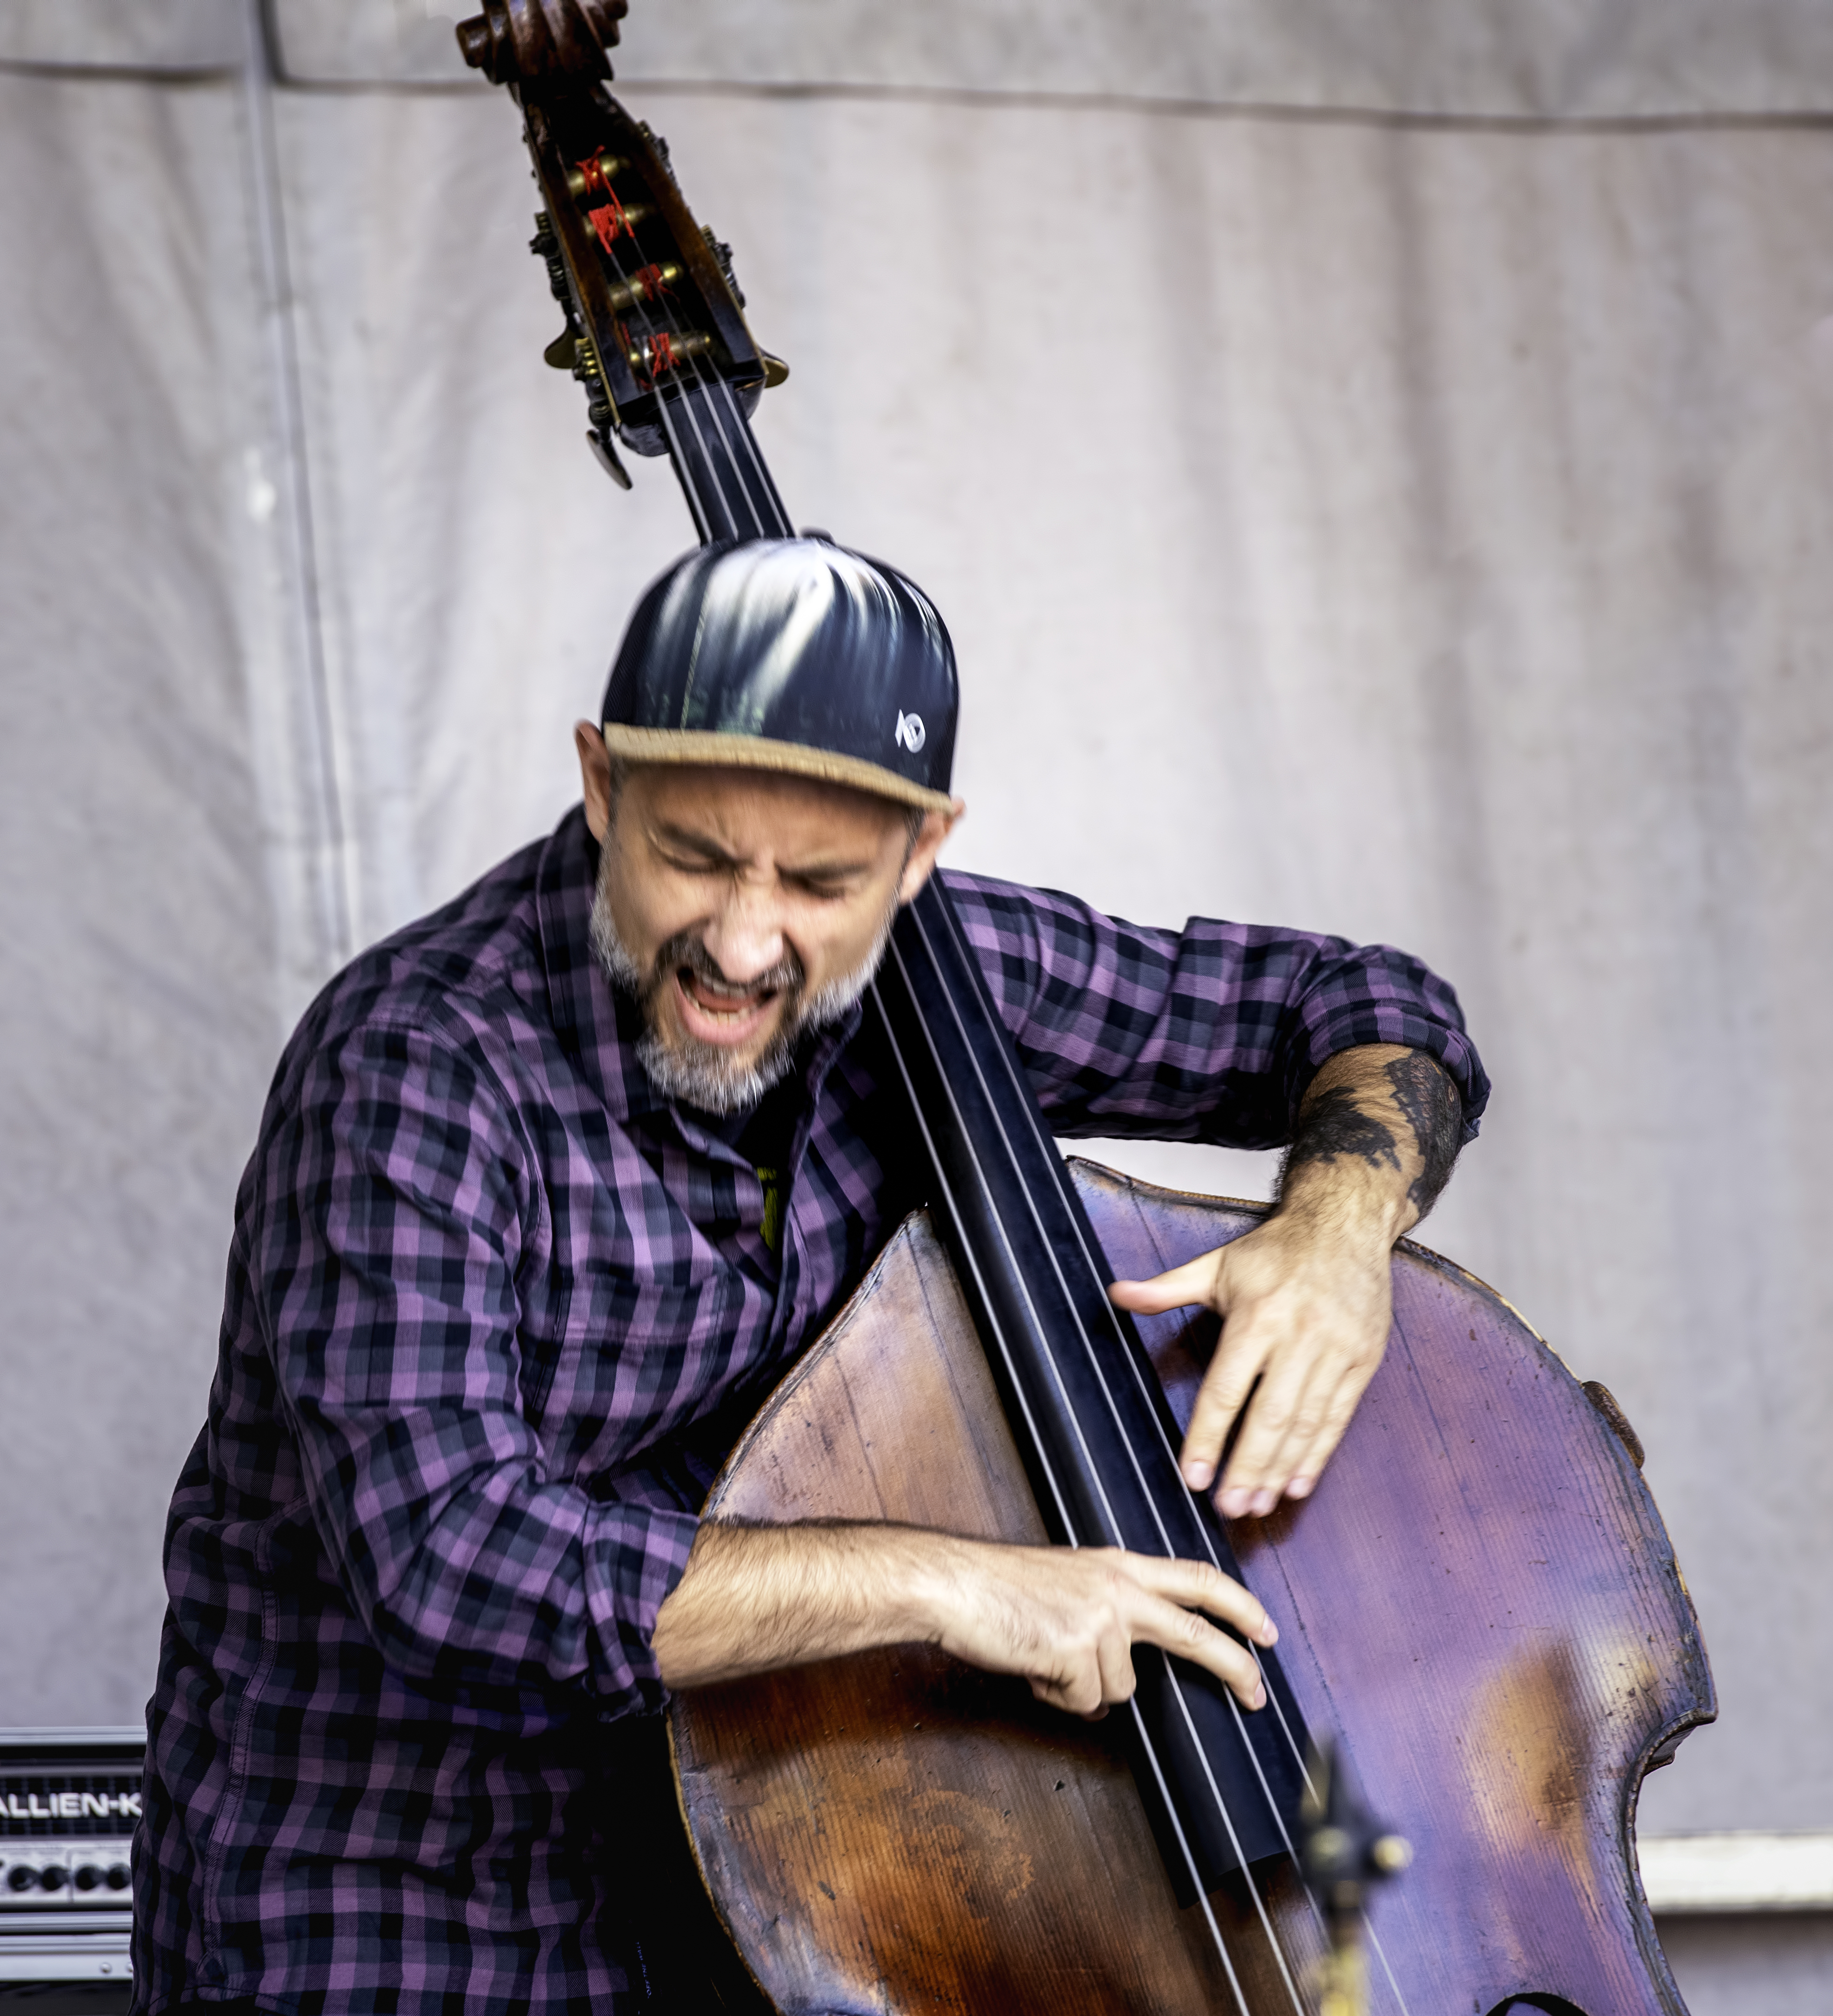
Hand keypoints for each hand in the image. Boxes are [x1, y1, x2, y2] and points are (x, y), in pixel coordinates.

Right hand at [922, 1536, 1276, 1718]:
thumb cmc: (999, 1585)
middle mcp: (1118, 1587)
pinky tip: (1033, 1665)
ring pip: (1120, 1688)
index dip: (1237, 1603)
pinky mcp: (1078, 1651)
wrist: (956, 1582)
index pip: (1196, 1578)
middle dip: (1235, 1666)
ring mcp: (1100, 1619)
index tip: (1264, 1629)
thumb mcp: (1069, 1579)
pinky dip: (1058, 1695)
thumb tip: (1124, 1664)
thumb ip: (1109, 1607)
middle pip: (1194, 1631)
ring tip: (1045, 1656)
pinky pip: (1085, 1701)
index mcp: (1119, 1565)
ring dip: (1083, 1686)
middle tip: (1258, 1694)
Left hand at [1108, 1207, 1393, 1519]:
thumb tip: (1117, 1293)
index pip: (1226, 1389)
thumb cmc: (1277, 1250)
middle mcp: (1299, 1336)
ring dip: (1280, 1470)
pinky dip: (1318, 1455)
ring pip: (1306, 1424)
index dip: (1207, 1436)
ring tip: (1259, 1505)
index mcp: (1257, 1316)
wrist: (1346, 1224)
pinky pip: (1339, 1417)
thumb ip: (1167, 1287)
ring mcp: (1336, 1351)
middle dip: (1247, 1468)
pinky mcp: (1363, 1360)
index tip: (1192, 1475)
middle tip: (1228, 1507)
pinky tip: (1298, 1482)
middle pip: (1269, 1416)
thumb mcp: (1218, 1264)